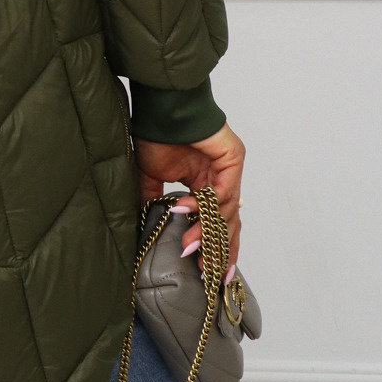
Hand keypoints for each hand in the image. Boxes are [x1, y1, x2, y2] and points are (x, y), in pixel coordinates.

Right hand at [132, 120, 245, 275]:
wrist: (160, 108)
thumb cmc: (156, 134)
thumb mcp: (151, 176)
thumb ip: (155, 202)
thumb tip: (148, 228)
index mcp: (204, 184)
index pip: (216, 222)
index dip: (214, 248)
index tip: (208, 273)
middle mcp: (220, 179)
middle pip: (229, 223)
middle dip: (219, 249)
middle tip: (208, 271)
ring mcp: (229, 170)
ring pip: (226, 210)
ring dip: (206, 230)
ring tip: (188, 243)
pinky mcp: (233, 158)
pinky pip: (222, 190)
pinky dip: (205, 204)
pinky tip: (186, 210)